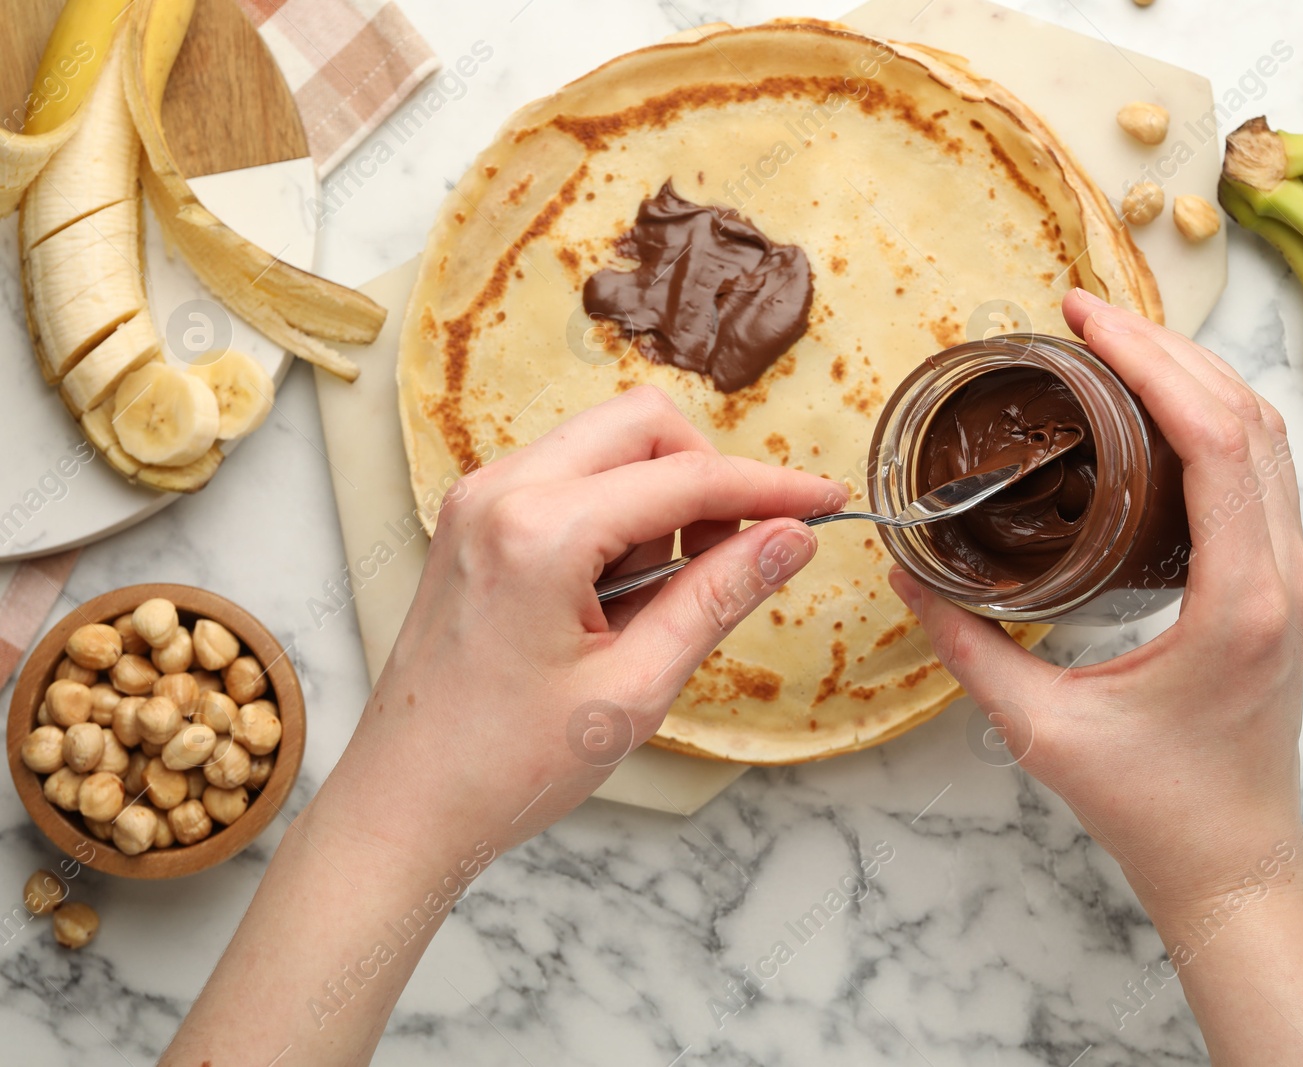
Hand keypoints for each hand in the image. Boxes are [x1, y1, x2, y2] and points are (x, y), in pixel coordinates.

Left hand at [320, 386, 844, 863]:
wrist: (405, 806)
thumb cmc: (507, 765)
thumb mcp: (635, 688)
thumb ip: (719, 597)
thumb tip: (790, 537)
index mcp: (539, 532)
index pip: (686, 477)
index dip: (770, 486)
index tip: (826, 501)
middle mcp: (500, 491)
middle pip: (643, 424)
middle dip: (708, 478)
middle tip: (738, 554)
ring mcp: (478, 499)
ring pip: (607, 446)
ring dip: (659, 500)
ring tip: (656, 601)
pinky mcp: (474, 519)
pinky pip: (571, 478)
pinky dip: (617, 514)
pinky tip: (620, 593)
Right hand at [889, 289, 1302, 913]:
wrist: (1233, 863)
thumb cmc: (1154, 808)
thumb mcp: (1043, 729)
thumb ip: (970, 647)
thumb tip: (911, 576)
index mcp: (1241, 599)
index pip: (1215, 437)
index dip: (1151, 361)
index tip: (1084, 319)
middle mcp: (1285, 575)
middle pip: (1248, 416)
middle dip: (1168, 348)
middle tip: (1084, 313)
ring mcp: (1295, 578)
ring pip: (1266, 438)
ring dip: (1197, 376)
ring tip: (1115, 345)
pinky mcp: (1284, 586)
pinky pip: (1263, 472)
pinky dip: (1215, 419)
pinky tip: (1157, 409)